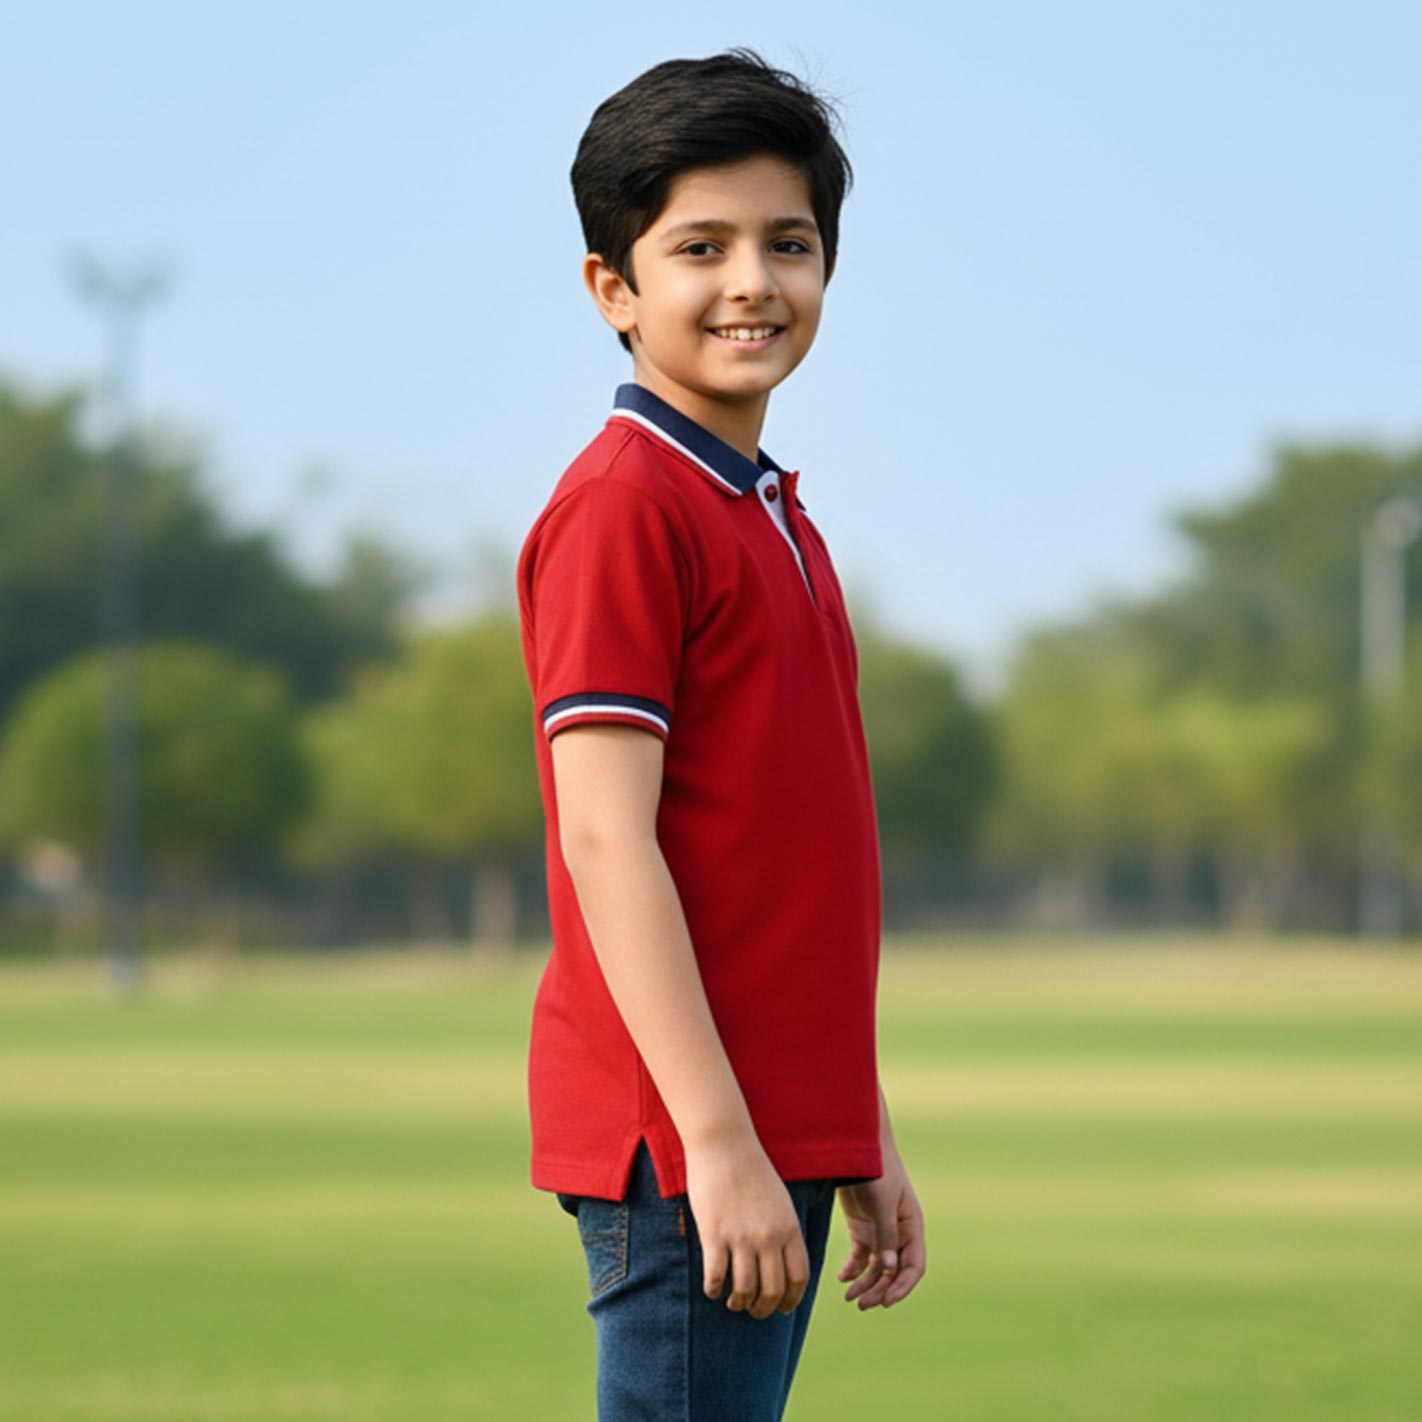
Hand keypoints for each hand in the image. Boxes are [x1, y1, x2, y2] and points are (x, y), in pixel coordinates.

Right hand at [684, 1142, 810, 1319]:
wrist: (724, 1143)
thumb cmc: (751, 1170)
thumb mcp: (780, 1200)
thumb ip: (784, 1231)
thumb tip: (782, 1263)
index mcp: (790, 1228)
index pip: (798, 1278)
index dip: (790, 1300)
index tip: (781, 1309)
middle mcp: (769, 1237)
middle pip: (772, 1290)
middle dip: (764, 1309)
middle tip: (755, 1313)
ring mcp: (741, 1237)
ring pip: (744, 1290)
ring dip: (739, 1303)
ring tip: (733, 1302)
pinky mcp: (715, 1234)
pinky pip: (715, 1276)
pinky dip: (714, 1289)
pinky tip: (712, 1289)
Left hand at [836, 1156, 925, 1309]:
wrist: (856, 1145)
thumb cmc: (876, 1169)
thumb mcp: (883, 1203)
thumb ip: (886, 1235)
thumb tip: (889, 1270)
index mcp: (911, 1226)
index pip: (913, 1266)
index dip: (902, 1286)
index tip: (886, 1302)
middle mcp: (898, 1231)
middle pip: (893, 1271)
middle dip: (879, 1289)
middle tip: (860, 1305)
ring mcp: (880, 1230)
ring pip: (877, 1267)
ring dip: (866, 1283)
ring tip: (849, 1297)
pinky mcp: (863, 1226)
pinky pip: (861, 1256)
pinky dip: (853, 1268)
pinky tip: (842, 1278)